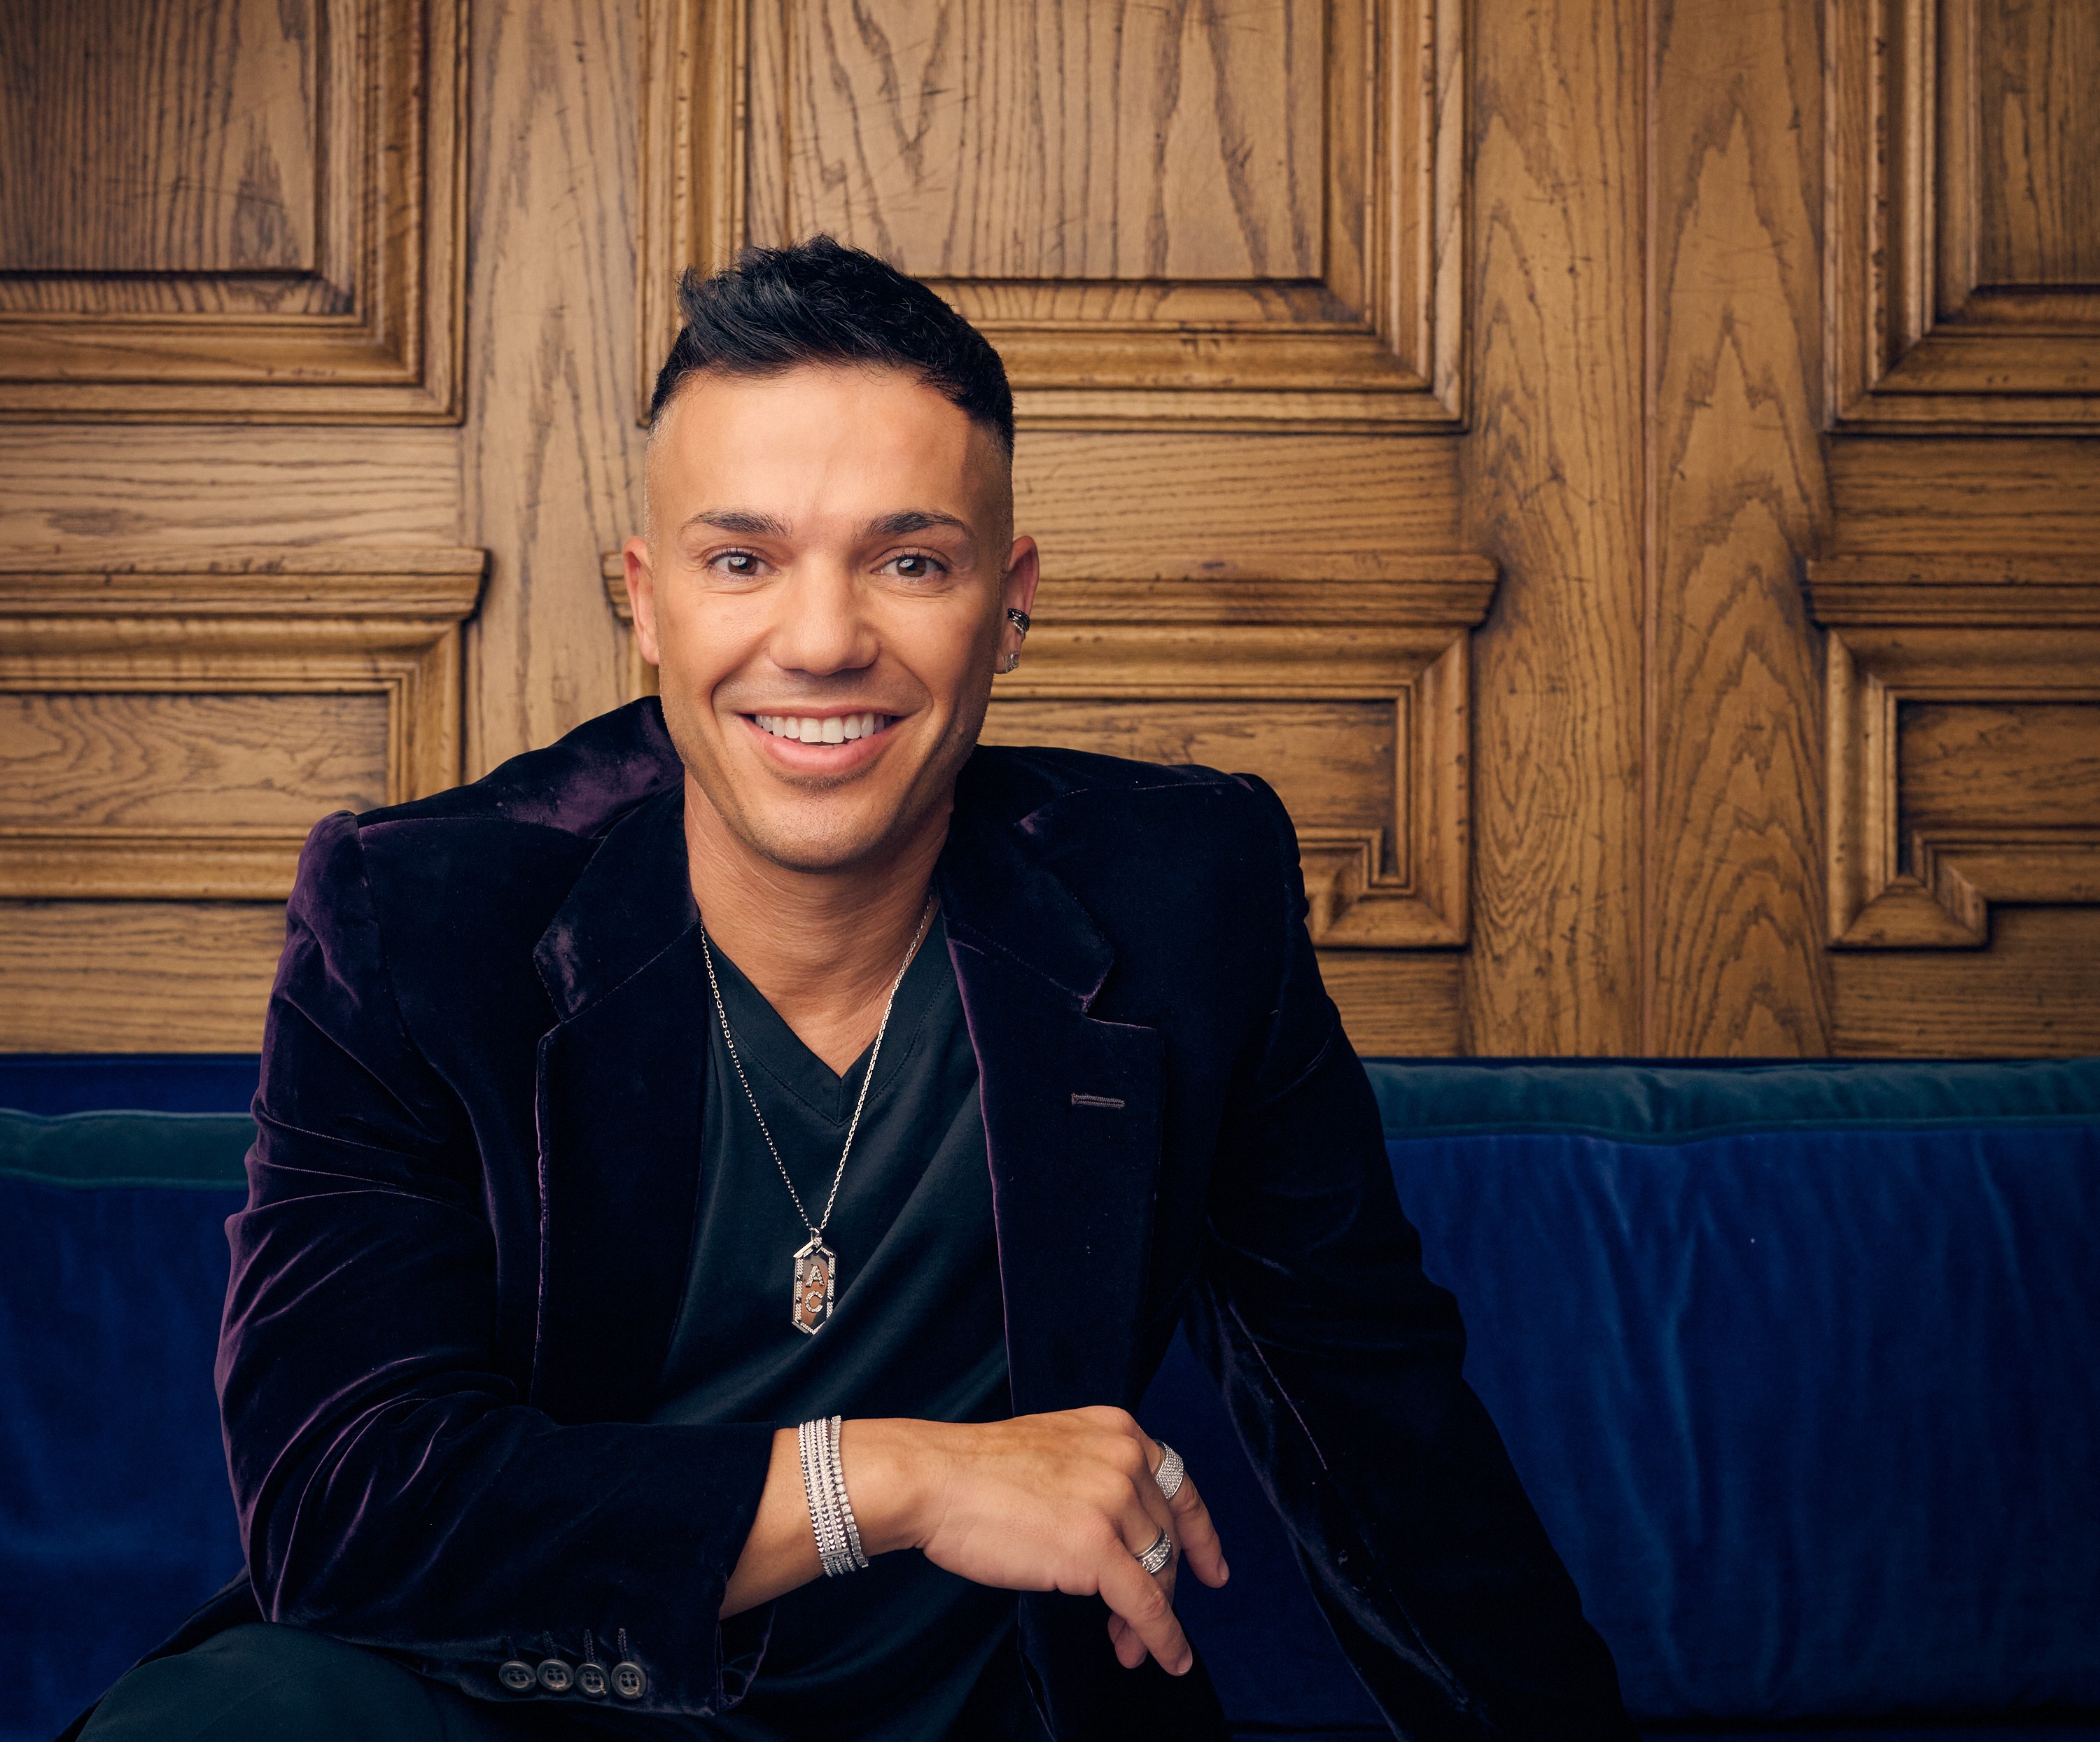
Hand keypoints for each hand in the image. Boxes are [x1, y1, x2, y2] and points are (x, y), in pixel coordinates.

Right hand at [853, 1407, 1229, 1674]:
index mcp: (1118, 1431)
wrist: (935, 1479)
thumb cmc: (976, 1471)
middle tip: (1147, 1624)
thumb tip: (1120, 1535)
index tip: (1212, 1569)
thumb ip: (1096, 1476)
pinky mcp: (1098, 1548)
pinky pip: (1146, 1604)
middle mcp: (1126, 1460)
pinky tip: (1164, 1659)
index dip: (1200, 1534)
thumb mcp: (1057, 1449)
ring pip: (1157, 1573)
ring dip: (1149, 1618)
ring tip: (1128, 1645)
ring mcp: (1114, 1503)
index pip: (1178, 1485)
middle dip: (1163, 1587)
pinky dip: (1163, 1638)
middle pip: (1166, 1537)